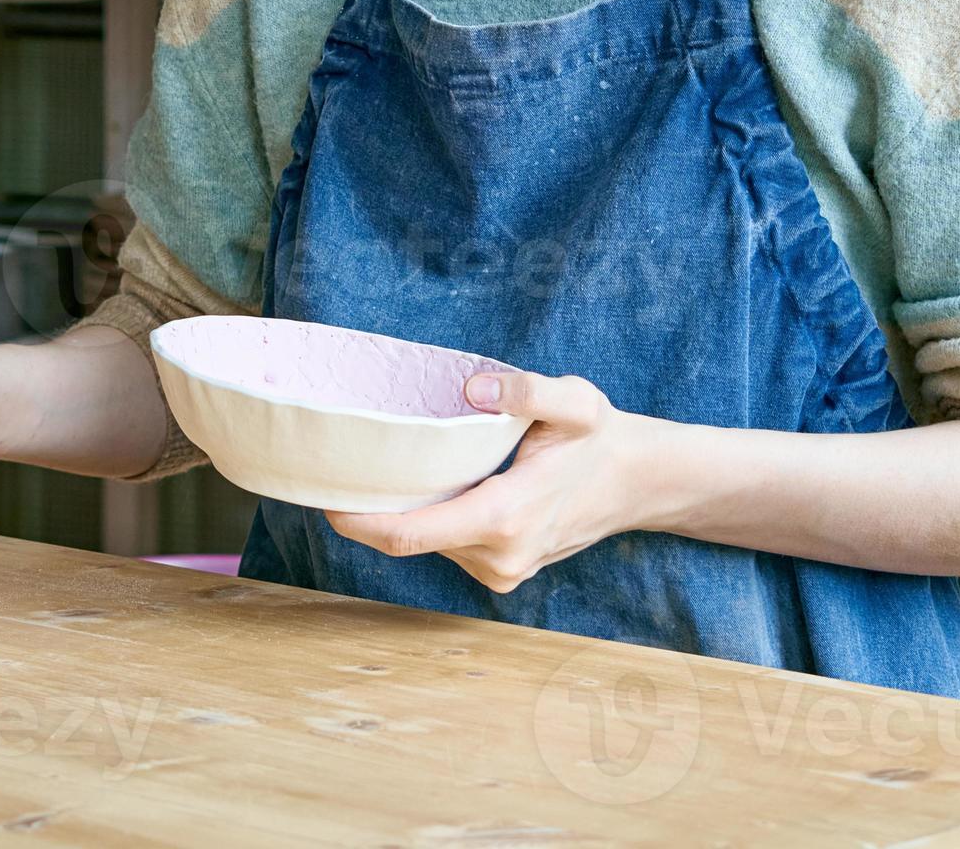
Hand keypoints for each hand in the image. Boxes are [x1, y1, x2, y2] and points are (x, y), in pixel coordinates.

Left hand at [323, 370, 659, 592]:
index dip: (359, 521)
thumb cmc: (599, 438)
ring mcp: (501, 571)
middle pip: (408, 541)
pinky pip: (448, 547)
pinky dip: (431, 520)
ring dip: (404, 513)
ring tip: (384, 469)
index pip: (410, 533)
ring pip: (429, 545)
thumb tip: (473, 389)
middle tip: (337, 469)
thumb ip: (528, 390)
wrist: (636, 483)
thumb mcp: (576, 401)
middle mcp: (498, 556)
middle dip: (370, 511)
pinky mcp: (502, 572)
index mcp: (505, 517)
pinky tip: (429, 487)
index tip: (323, 497)